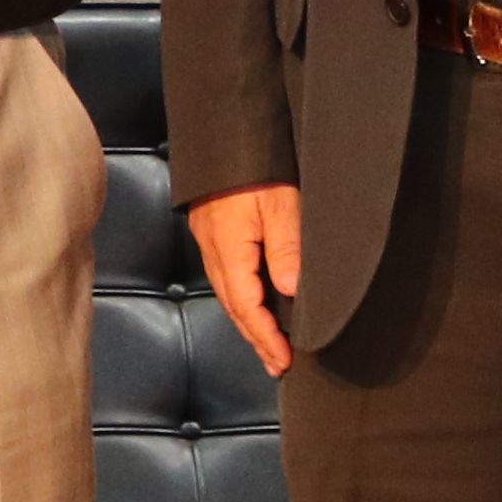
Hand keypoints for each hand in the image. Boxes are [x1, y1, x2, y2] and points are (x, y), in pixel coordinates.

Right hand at [183, 184, 306, 377]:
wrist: (224, 135)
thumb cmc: (256, 167)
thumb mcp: (282, 202)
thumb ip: (286, 246)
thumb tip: (290, 290)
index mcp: (230, 248)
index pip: (248, 305)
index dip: (266, 336)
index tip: (285, 359)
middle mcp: (215, 252)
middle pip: (234, 308)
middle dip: (256, 340)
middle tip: (278, 365)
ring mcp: (210, 244)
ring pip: (229, 296)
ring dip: (249, 325)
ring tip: (268, 347)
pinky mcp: (213, 235)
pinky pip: (227, 280)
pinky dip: (242, 302)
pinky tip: (255, 307)